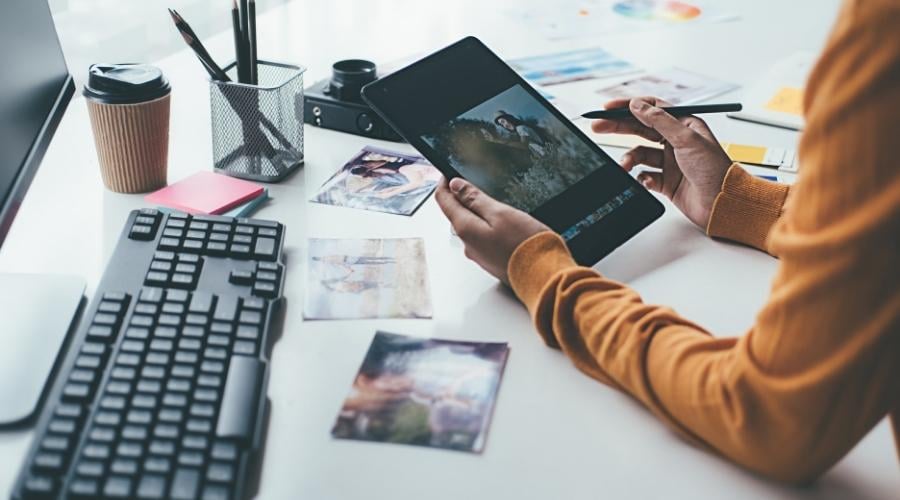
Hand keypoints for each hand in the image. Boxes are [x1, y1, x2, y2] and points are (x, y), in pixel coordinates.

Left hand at [435, 177, 549, 283]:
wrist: (544, 277)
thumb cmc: (526, 245)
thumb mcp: (500, 213)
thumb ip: (475, 199)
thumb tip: (455, 185)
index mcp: (466, 229)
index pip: (443, 201)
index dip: (445, 184)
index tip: (449, 173)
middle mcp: (468, 244)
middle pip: (456, 214)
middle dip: (461, 198)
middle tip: (471, 183)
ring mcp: (480, 255)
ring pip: (471, 227)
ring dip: (476, 213)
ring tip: (491, 202)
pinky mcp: (492, 261)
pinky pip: (484, 239)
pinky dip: (488, 227)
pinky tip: (504, 224)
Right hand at [591, 97, 732, 227]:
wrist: (723, 204)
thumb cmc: (714, 170)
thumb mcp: (687, 139)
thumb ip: (660, 121)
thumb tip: (637, 105)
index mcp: (684, 125)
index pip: (652, 108)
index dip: (629, 106)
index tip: (608, 108)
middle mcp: (676, 141)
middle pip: (640, 129)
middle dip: (618, 128)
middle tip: (597, 127)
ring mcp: (669, 162)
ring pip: (640, 154)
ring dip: (630, 159)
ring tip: (624, 166)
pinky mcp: (665, 182)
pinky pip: (644, 176)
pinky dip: (640, 178)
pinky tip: (644, 181)